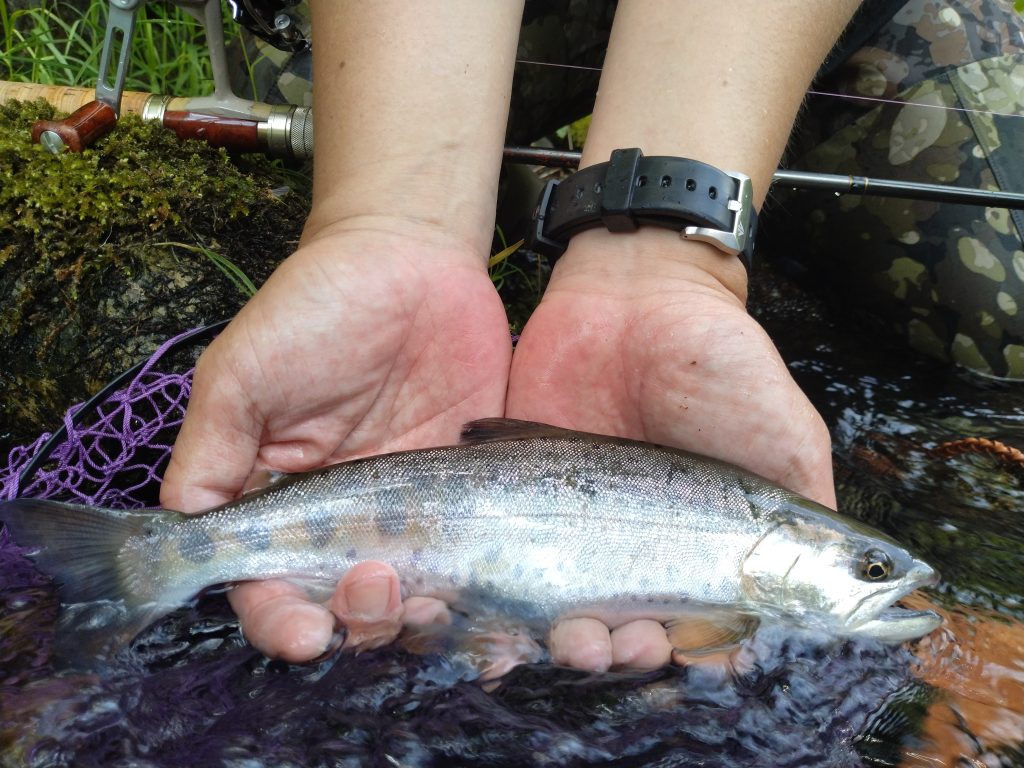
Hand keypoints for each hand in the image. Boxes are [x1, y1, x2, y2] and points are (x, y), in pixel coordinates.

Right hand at [160, 223, 511, 661]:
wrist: (411, 257)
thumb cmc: (315, 306)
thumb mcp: (243, 372)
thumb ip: (211, 453)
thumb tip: (184, 538)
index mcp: (278, 497)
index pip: (268, 583)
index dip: (279, 620)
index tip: (304, 634)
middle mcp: (344, 516)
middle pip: (342, 603)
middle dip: (356, 619)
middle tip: (377, 591)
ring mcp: (410, 508)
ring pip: (410, 594)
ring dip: (413, 617)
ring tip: (426, 599)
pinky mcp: (467, 490)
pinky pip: (472, 558)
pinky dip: (476, 595)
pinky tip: (486, 606)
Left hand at [505, 228, 835, 671]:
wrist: (634, 293)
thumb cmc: (721, 364)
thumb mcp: (785, 438)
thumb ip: (807, 517)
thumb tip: (830, 605)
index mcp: (692, 547)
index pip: (686, 629)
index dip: (681, 655)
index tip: (678, 657)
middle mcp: (629, 548)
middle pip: (615, 631)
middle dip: (617, 654)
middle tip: (616, 645)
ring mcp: (567, 526)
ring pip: (555, 611)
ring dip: (561, 641)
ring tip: (568, 638)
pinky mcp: (514, 496)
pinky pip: (497, 560)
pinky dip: (491, 605)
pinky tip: (494, 629)